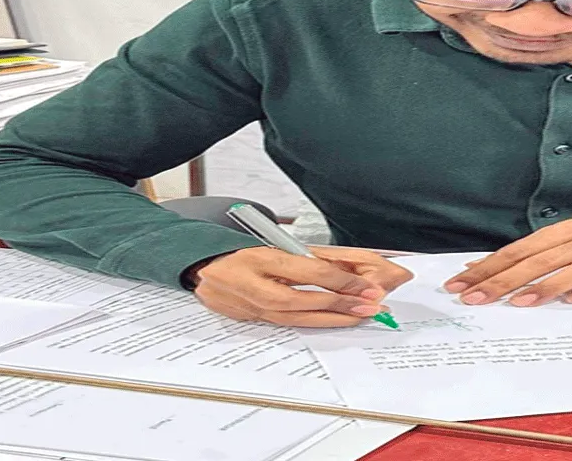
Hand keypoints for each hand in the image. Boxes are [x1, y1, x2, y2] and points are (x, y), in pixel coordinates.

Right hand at [191, 246, 412, 326]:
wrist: (201, 267)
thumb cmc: (238, 252)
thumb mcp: (269, 246)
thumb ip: (301, 258)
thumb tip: (341, 271)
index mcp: (259, 260)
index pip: (307, 273)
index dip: (340, 280)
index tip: (364, 286)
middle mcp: (252, 286)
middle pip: (304, 301)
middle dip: (341, 305)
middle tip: (371, 306)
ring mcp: (248, 307)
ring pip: (296, 318)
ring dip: (332, 319)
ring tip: (359, 317)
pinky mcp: (249, 320)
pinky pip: (286, 324)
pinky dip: (312, 324)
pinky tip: (333, 322)